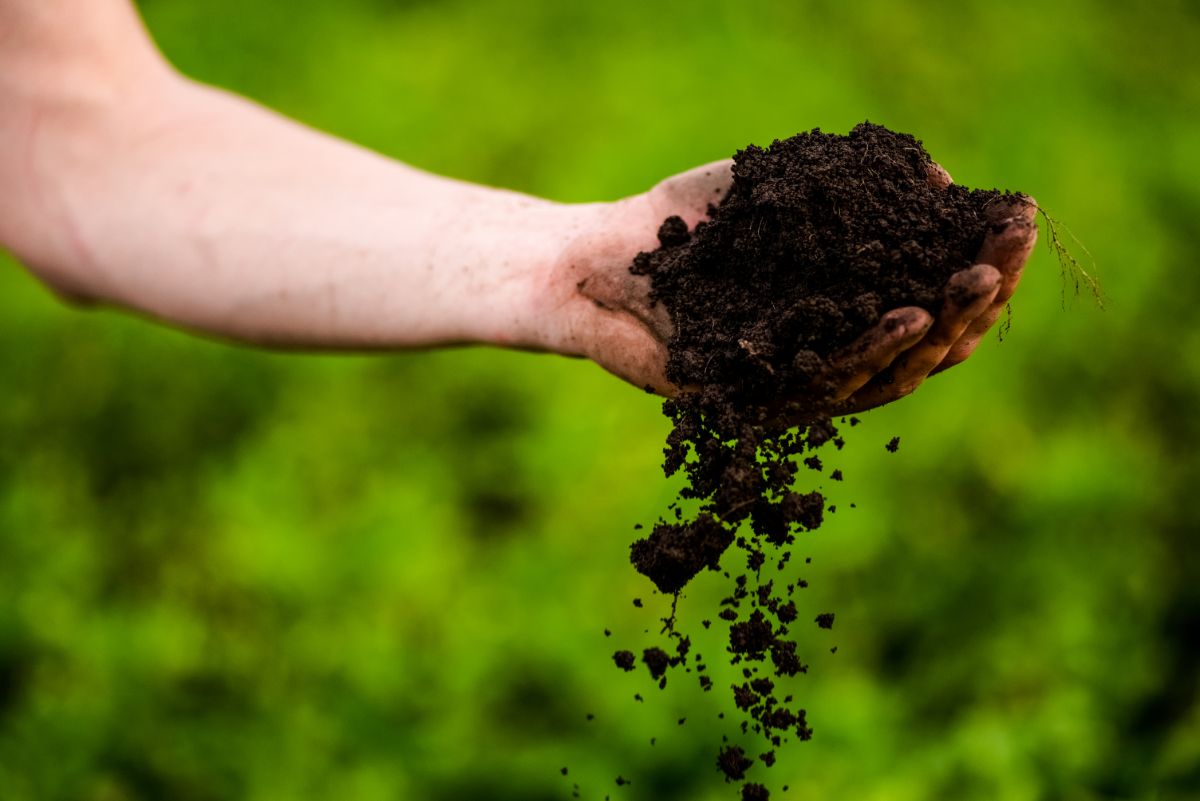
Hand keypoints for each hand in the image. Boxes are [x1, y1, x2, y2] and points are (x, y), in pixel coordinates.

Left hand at [545, 159, 1036, 413]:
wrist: (595, 262)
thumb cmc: (682, 225)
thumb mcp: (777, 185)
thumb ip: (855, 184)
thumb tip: (943, 187)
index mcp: (845, 308)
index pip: (932, 295)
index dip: (981, 261)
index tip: (1018, 219)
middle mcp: (831, 353)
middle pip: (925, 342)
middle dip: (976, 296)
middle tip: (1009, 253)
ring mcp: (797, 385)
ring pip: (888, 374)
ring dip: (939, 329)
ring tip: (976, 283)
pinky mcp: (756, 408)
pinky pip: (824, 387)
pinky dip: (870, 353)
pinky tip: (905, 314)